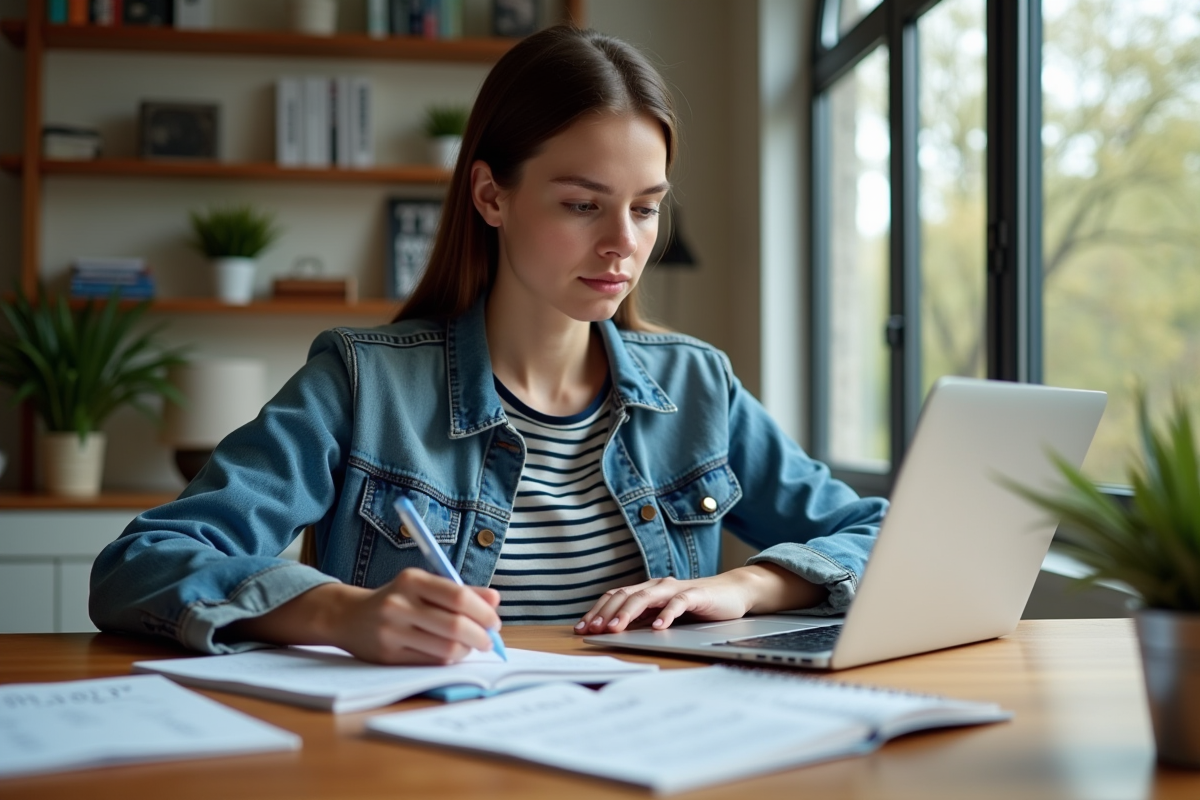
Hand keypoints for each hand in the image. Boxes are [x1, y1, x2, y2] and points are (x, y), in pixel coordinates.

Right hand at [326, 568, 502, 663]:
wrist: (349, 616)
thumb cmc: (397, 599)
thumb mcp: (424, 586)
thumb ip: (460, 592)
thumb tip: (495, 599)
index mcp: (412, 580)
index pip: (458, 596)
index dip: (483, 612)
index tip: (494, 622)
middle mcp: (399, 604)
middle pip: (455, 625)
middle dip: (480, 636)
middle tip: (488, 640)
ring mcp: (392, 631)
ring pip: (445, 648)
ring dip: (466, 650)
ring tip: (469, 646)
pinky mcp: (388, 655)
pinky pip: (430, 662)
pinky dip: (448, 659)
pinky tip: (450, 653)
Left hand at [574, 563, 826, 634]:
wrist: (733, 592)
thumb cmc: (697, 606)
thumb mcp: (664, 613)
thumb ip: (644, 619)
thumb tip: (614, 633)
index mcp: (647, 590)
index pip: (615, 597)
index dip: (597, 611)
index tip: (581, 629)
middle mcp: (657, 586)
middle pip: (625, 595)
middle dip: (606, 613)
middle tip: (593, 630)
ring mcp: (676, 588)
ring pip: (646, 597)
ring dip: (628, 613)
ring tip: (616, 629)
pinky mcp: (696, 595)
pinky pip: (678, 603)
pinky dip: (667, 614)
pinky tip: (658, 627)